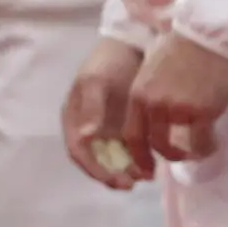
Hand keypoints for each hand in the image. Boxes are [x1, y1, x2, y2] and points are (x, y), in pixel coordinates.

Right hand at [62, 37, 149, 186]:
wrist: (133, 43)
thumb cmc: (108, 61)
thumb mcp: (96, 81)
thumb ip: (91, 108)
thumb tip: (87, 136)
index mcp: (74, 118)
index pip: (79, 151)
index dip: (94, 169)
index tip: (114, 179)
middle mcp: (88, 127)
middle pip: (96, 160)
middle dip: (112, 174)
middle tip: (133, 183)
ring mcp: (107, 126)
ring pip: (113, 158)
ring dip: (126, 170)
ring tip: (147, 175)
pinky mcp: (126, 124)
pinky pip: (129, 148)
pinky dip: (137, 158)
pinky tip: (153, 163)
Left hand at [128, 32, 227, 167]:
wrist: (210, 34)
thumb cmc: (184, 46)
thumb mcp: (154, 70)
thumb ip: (150, 93)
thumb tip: (156, 114)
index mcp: (139, 94)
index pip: (132, 134)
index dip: (139, 154)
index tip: (147, 165)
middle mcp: (154, 105)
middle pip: (155, 144)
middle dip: (167, 157)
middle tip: (178, 159)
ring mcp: (178, 110)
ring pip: (178, 147)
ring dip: (187, 154)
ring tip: (197, 151)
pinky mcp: (202, 112)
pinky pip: (202, 142)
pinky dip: (206, 148)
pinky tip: (212, 144)